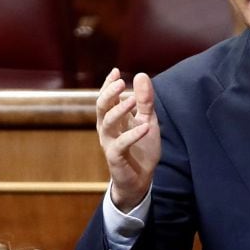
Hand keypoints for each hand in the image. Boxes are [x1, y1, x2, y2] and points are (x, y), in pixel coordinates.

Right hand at [96, 67, 159, 210]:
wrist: (140, 178)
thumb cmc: (141, 148)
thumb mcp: (146, 120)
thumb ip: (144, 100)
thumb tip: (140, 75)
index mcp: (112, 118)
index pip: (106, 98)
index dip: (108, 84)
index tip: (116, 71)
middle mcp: (107, 129)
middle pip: (102, 107)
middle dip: (109, 94)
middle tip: (121, 82)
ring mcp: (109, 143)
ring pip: (108, 123)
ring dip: (119, 110)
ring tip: (132, 100)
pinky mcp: (115, 157)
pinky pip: (122, 144)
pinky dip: (133, 134)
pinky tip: (145, 127)